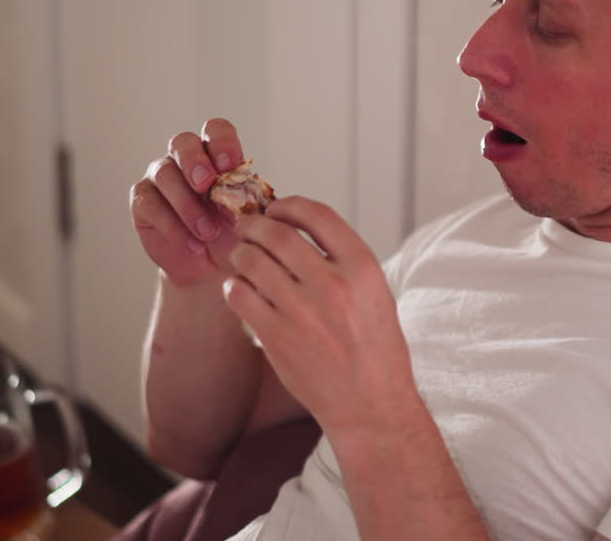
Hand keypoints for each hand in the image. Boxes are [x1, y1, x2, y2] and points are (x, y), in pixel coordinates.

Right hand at [130, 118, 246, 286]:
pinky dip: (173, 226)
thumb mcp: (248, 216)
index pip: (215, 131)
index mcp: (215, 155)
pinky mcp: (143, 202)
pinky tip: (193, 244)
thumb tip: (247, 192)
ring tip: (209, 232)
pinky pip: (150, 204)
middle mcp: (184, 159)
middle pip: (182, 142)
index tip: (231, 166)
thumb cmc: (233, 233)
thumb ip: (248, 199)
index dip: (222, 143)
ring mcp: (160, 178)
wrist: (211, 268)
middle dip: (194, 161)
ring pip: (165, 174)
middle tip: (207, 186)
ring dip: (187, 204)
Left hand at [221, 196, 417, 436]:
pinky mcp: (275, 336)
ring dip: (240, 254)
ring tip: (243, 259)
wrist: (370, 405)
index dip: (289, 206)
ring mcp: (300, 310)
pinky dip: (234, 286)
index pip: (317, 214)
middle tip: (247, 228)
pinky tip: (242, 291)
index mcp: (362, 268)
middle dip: (254, 225)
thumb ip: (343, 260)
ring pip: (250, 260)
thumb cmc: (375, 349)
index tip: (278, 210)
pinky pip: (239, 294)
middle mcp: (331, 283)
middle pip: (275, 233)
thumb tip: (299, 230)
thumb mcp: (376, 293)